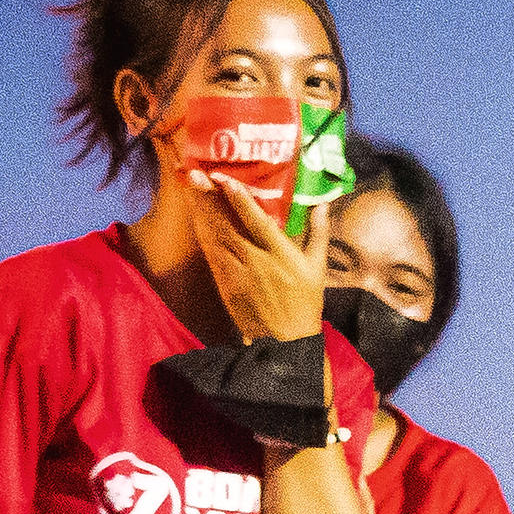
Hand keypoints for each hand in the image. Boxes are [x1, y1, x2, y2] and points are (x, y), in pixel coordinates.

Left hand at [182, 172, 327, 342]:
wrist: (284, 341)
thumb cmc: (305, 302)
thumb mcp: (318, 268)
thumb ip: (319, 233)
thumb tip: (323, 203)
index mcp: (280, 254)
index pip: (256, 221)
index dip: (239, 199)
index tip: (224, 179)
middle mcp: (255, 260)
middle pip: (227, 223)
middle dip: (209, 197)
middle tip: (195, 173)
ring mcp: (236, 272)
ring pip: (214, 235)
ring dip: (200, 209)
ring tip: (189, 184)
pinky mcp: (224, 283)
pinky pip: (210, 252)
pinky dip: (202, 232)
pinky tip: (194, 214)